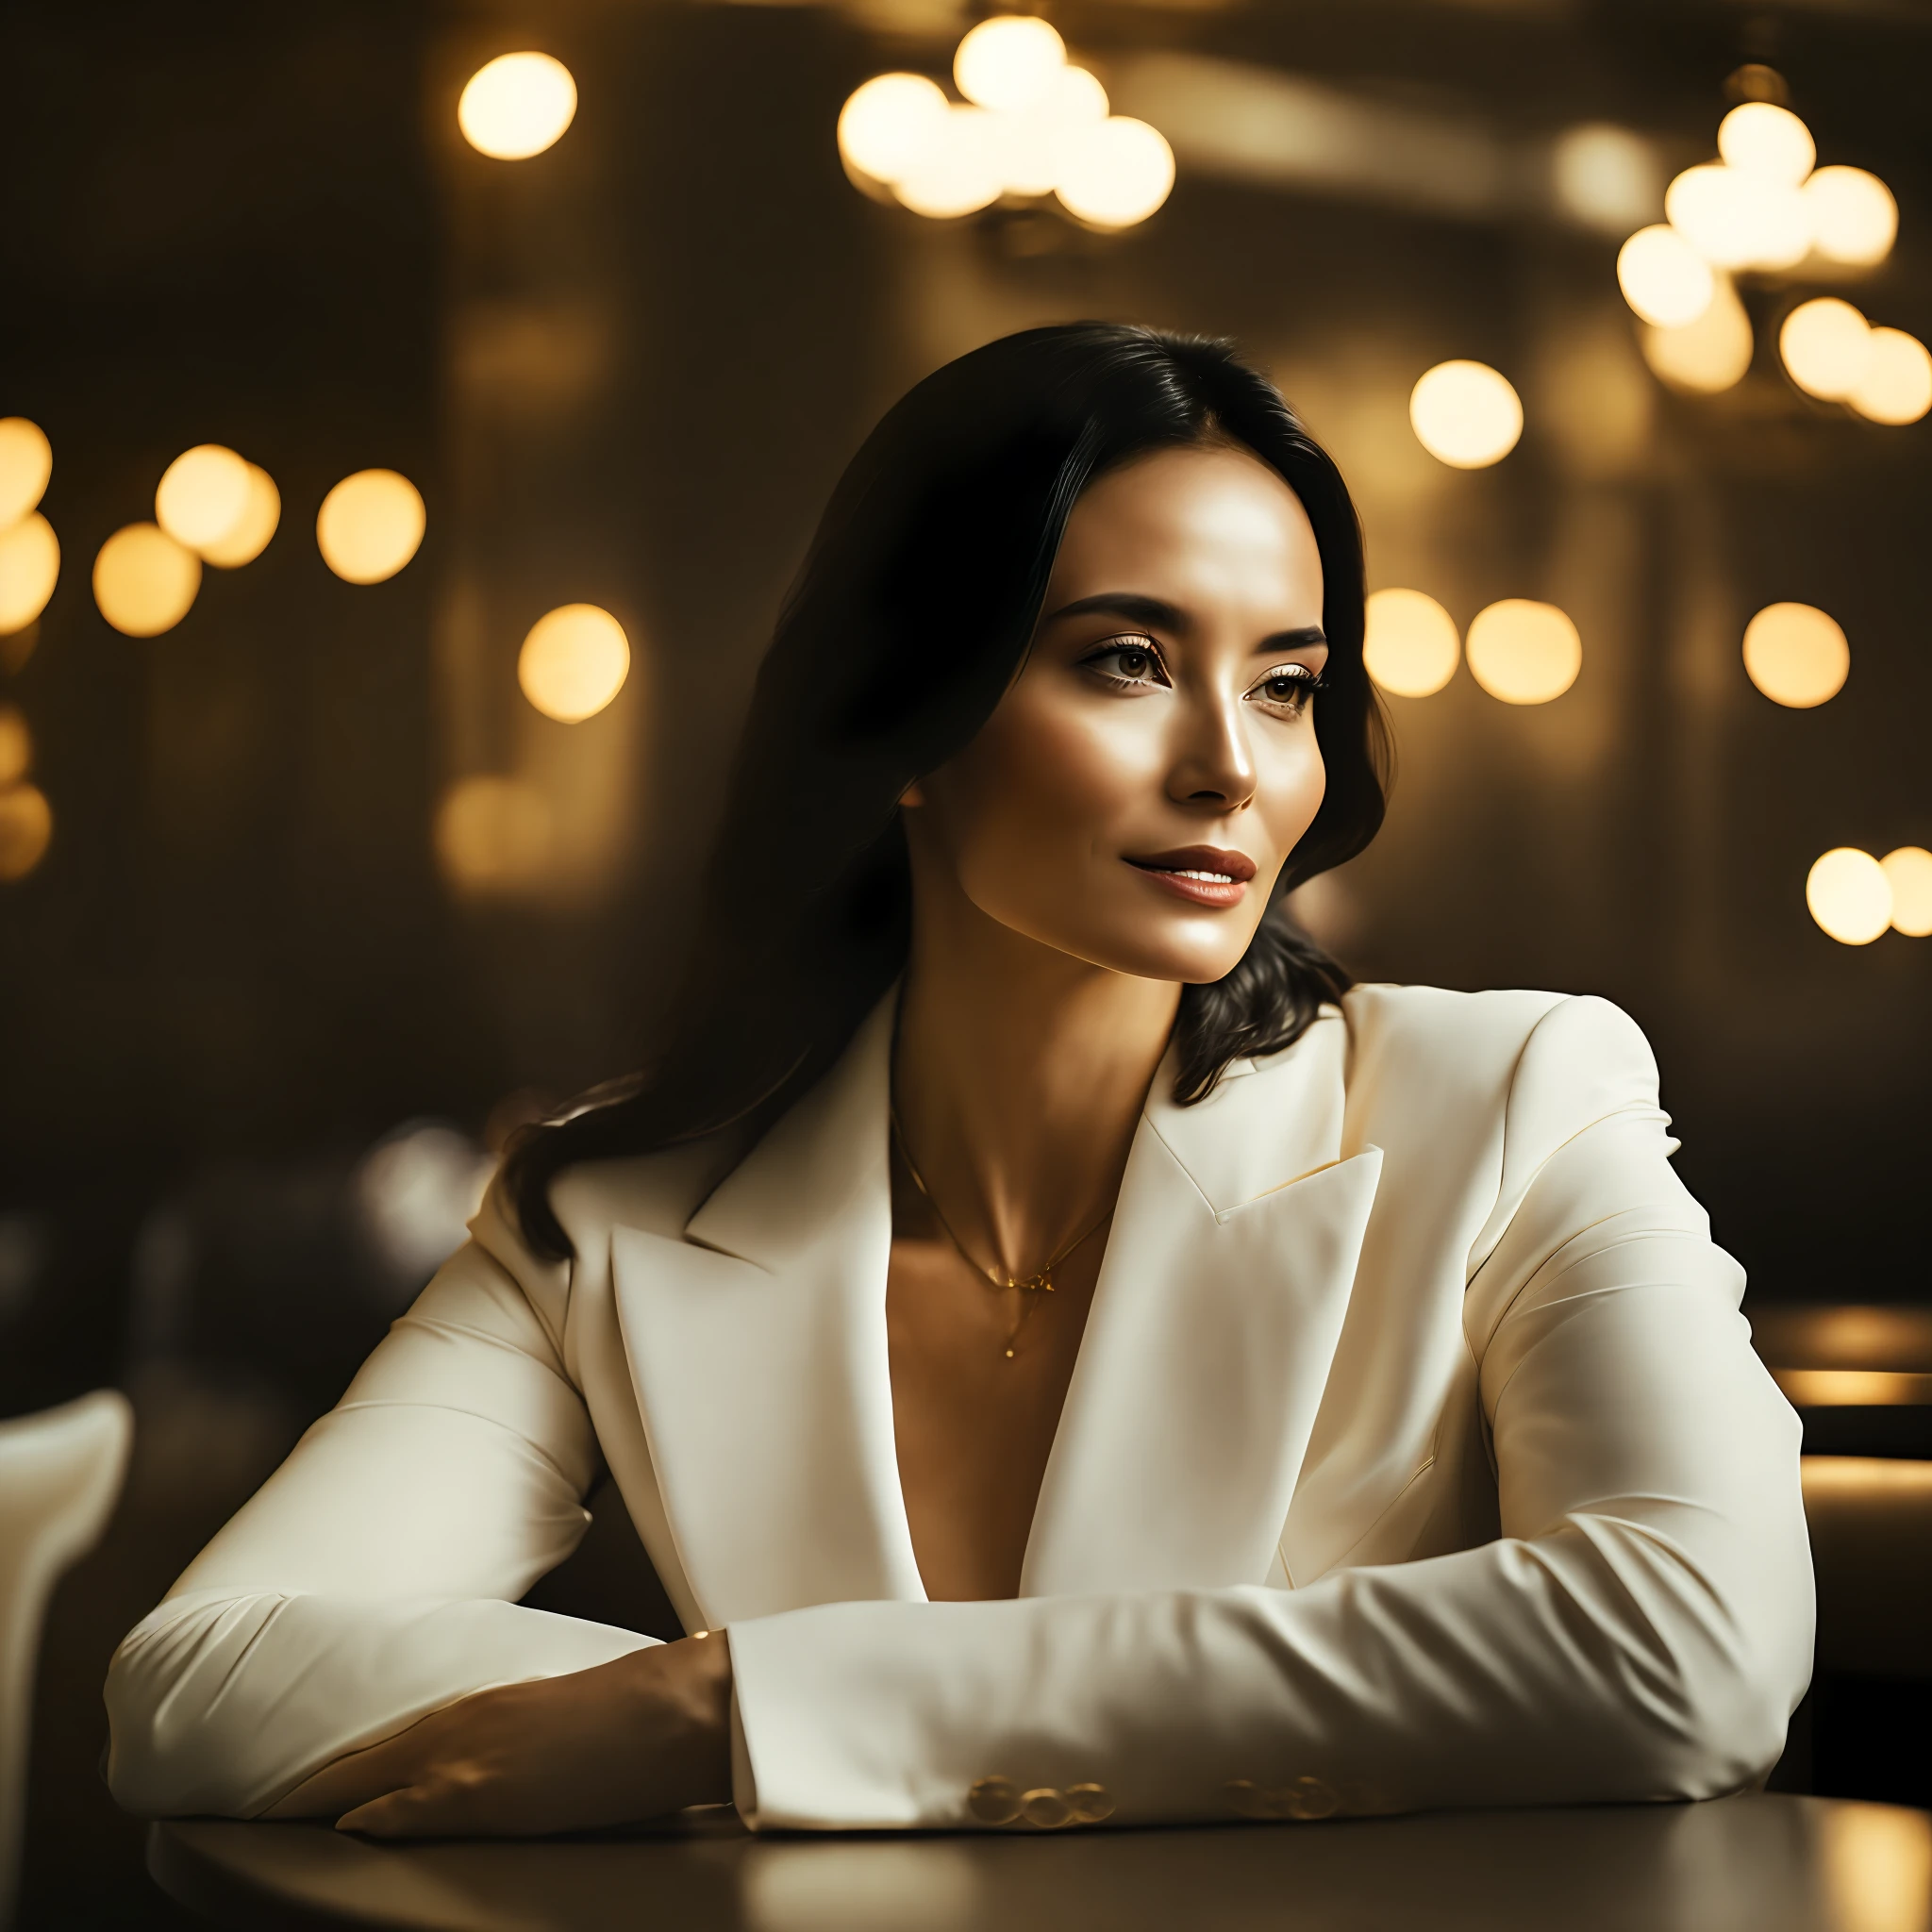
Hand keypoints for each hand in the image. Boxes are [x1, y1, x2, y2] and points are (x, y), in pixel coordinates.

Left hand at [263, 1632, 733, 1837]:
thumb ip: (501, 1744)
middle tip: (253, 1805)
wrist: (660, 1712)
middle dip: (302, 1789)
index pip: (379, 1744)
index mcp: (473, 1709)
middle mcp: (455, 1729)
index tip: (287, 1788)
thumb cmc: (622, 1720)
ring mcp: (462, 1761)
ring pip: (364, 1783)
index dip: (329, 1770)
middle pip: (354, 1764)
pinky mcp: (477, 1793)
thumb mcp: (546, 1723)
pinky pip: (401, 1812)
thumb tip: (489, 1776)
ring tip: (272, 1821)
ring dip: (319, 1804)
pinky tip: (338, 1832)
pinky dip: (364, 1822)